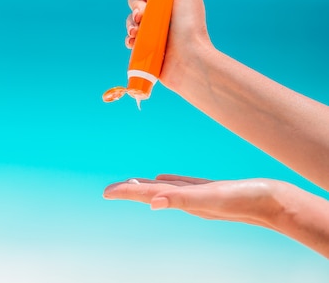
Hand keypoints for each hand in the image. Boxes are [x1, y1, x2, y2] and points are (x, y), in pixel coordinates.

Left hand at [103, 174, 283, 227]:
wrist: (276, 202)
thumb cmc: (245, 199)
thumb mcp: (211, 197)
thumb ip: (181, 199)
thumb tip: (151, 203)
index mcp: (182, 200)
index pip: (146, 195)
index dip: (125, 192)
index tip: (105, 192)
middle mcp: (187, 199)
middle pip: (151, 193)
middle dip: (130, 190)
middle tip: (110, 190)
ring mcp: (198, 195)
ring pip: (165, 189)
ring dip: (146, 186)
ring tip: (131, 183)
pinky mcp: (209, 189)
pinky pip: (182, 185)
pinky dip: (168, 181)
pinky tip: (162, 179)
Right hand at [126, 0, 212, 91]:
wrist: (188, 60)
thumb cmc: (190, 23)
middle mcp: (160, 8)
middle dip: (136, 5)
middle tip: (144, 15)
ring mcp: (152, 27)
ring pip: (129, 17)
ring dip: (131, 23)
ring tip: (139, 33)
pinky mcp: (145, 44)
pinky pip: (128, 36)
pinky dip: (130, 39)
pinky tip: (135, 43)